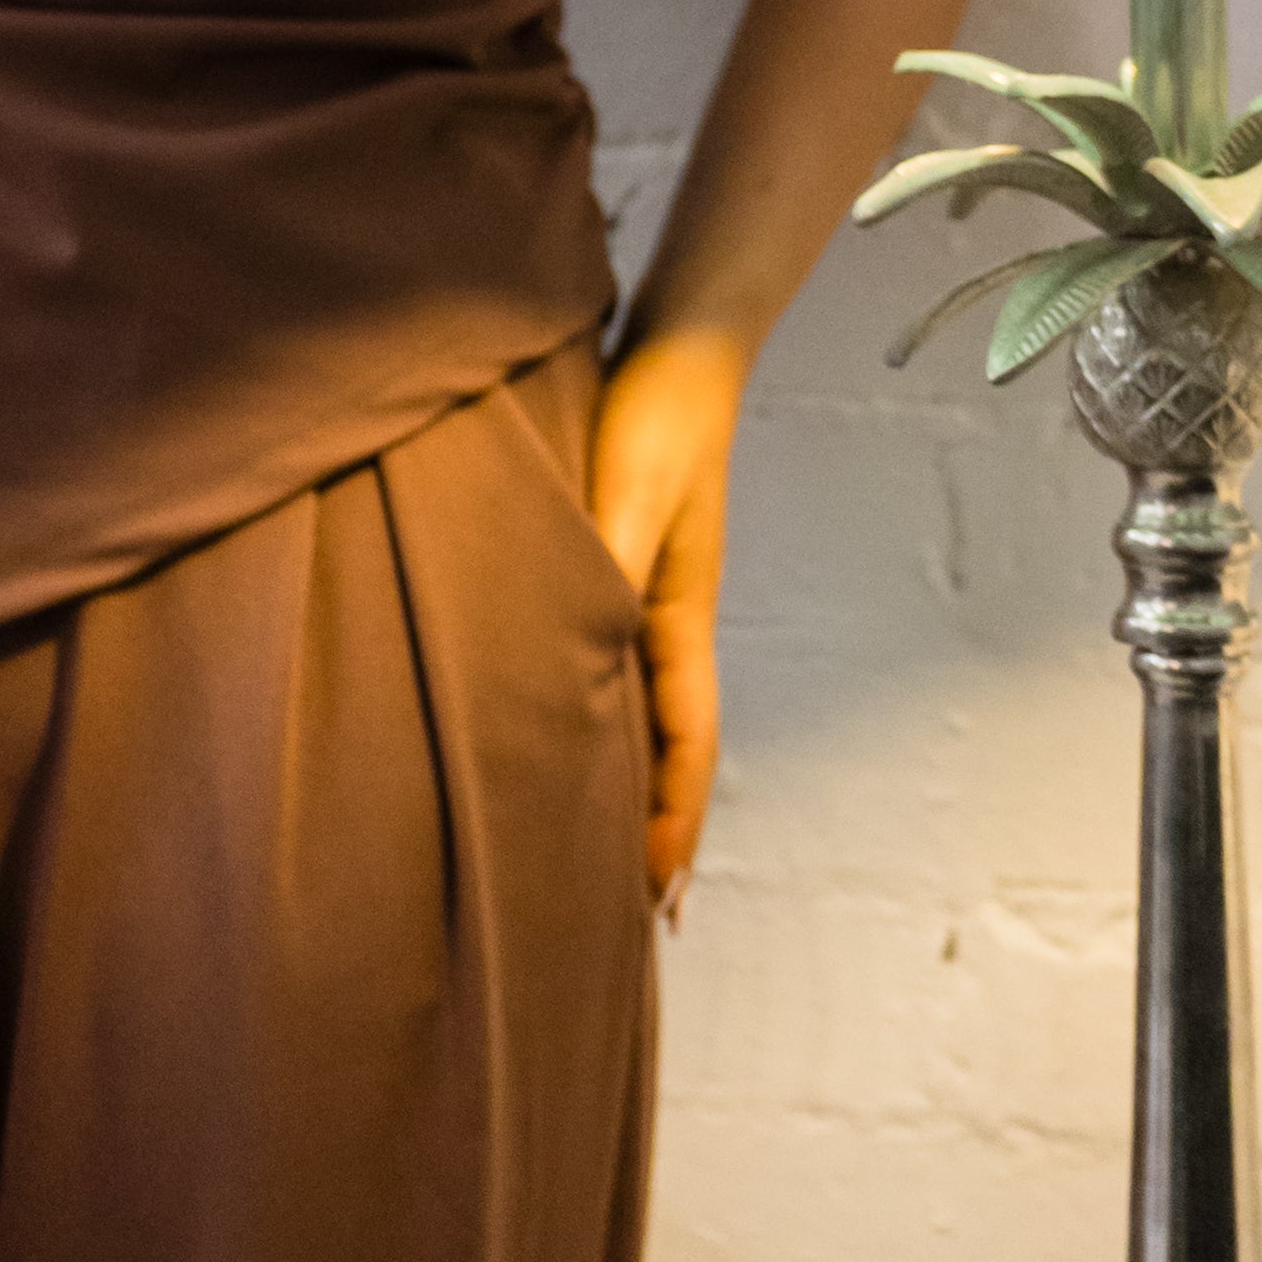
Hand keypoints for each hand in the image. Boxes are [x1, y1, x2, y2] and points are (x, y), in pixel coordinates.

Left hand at [589, 320, 747, 920]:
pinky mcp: (624, 569)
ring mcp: (651, 600)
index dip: (672, 827)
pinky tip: (576, 731)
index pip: (685, 750)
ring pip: (645, 718)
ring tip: (610, 853)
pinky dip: (607, 723)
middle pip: (672, 752)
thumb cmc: (656, 414)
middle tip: (643, 917)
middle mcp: (670, 624)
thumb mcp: (625, 492)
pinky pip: (618, 672)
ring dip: (635, 787)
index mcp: (678, 623)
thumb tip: (579, 649)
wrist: (682, 344)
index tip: (660, 902)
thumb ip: (600, 565)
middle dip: (661, 833)